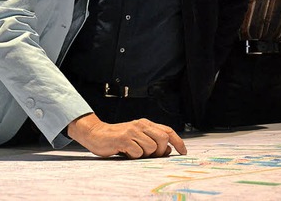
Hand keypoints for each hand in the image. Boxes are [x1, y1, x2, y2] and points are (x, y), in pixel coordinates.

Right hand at [67, 113, 186, 158]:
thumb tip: (168, 150)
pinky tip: (126, 152)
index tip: (183, 151)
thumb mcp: (138, 138)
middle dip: (161, 151)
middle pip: (163, 139)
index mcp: (146, 124)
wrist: (96, 134)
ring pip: (151, 147)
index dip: (178, 141)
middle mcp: (141, 125)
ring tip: (134, 152)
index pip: (168, 131)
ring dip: (145, 155)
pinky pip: (137, 152)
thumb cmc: (118, 138)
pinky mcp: (124, 139)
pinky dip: (134, 156)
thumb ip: (153, 141)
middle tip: (151, 156)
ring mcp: (132, 131)